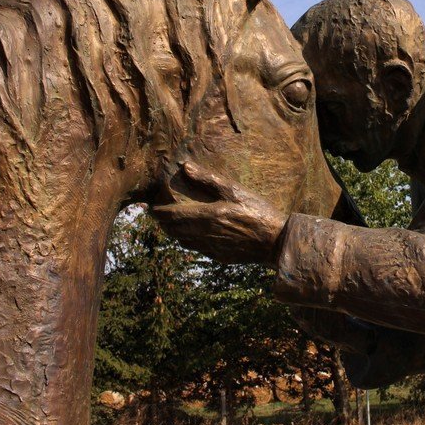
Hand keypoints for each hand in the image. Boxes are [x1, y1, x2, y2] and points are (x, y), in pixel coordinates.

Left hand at [152, 162, 287, 264]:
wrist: (275, 241)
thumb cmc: (257, 212)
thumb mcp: (234, 191)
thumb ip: (208, 179)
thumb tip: (185, 166)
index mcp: (206, 217)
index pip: (172, 216)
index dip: (158, 212)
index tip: (149, 207)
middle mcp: (204, 235)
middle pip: (174, 231)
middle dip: (163, 223)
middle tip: (157, 215)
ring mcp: (211, 249)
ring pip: (183, 242)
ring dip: (174, 233)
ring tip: (172, 224)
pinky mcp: (219, 257)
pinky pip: (197, 249)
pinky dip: (189, 241)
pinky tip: (194, 235)